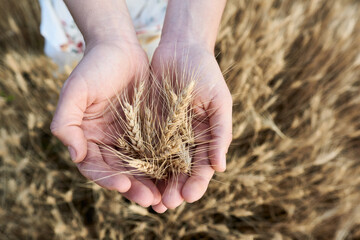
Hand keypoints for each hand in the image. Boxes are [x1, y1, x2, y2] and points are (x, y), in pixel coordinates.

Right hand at [50, 41, 160, 206]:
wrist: (120, 48)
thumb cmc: (94, 67)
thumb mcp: (75, 91)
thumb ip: (66, 123)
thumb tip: (75, 156)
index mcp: (87, 138)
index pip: (95, 167)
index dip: (107, 178)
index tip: (124, 185)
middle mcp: (107, 143)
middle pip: (120, 172)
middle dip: (134, 188)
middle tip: (150, 200)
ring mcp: (128, 138)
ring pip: (140, 168)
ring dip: (151, 183)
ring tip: (163, 197)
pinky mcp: (148, 131)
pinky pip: (155, 152)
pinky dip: (163, 166)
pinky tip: (174, 176)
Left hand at [150, 43, 232, 211]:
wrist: (181, 49)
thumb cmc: (206, 73)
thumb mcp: (219, 102)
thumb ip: (221, 133)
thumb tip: (220, 168)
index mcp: (205, 138)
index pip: (202, 168)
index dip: (197, 183)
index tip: (189, 197)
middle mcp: (185, 141)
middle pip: (180, 173)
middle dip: (174, 190)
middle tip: (166, 205)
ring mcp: (165, 135)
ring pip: (160, 166)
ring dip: (156, 184)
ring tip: (150, 201)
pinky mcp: (146, 126)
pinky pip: (142, 148)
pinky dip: (140, 165)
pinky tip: (134, 178)